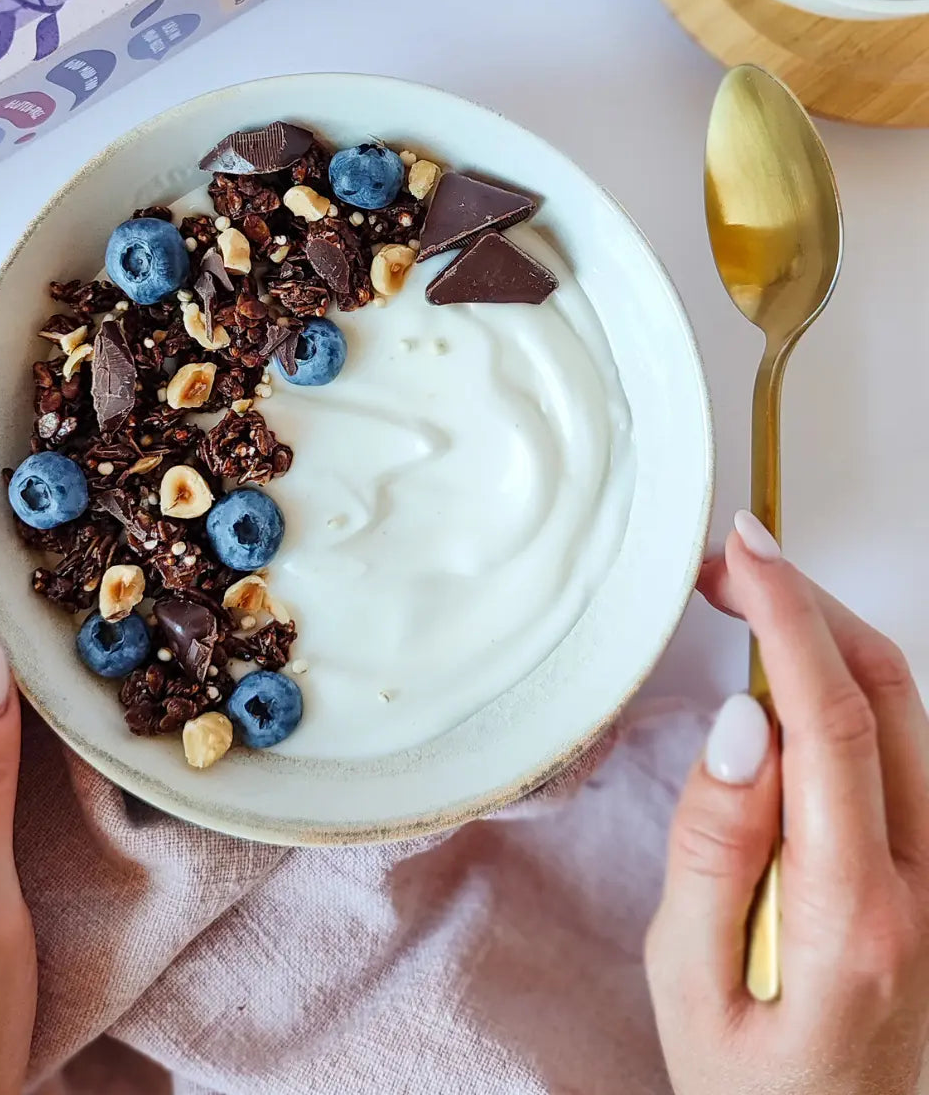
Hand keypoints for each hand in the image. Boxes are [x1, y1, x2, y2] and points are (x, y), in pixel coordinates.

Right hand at [647, 512, 928, 1094]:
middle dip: (807, 600)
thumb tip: (740, 721)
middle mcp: (926, 885)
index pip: (830, 721)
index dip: (785, 615)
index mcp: (855, 915)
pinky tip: (790, 677)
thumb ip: (712, 851)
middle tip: (730, 561)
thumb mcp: (688, 985)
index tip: (742, 552)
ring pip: (906, 710)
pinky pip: (904, 748)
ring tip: (747, 603)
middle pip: (888, 691)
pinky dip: (846, 685)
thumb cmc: (753, 1092)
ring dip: (829, 634)